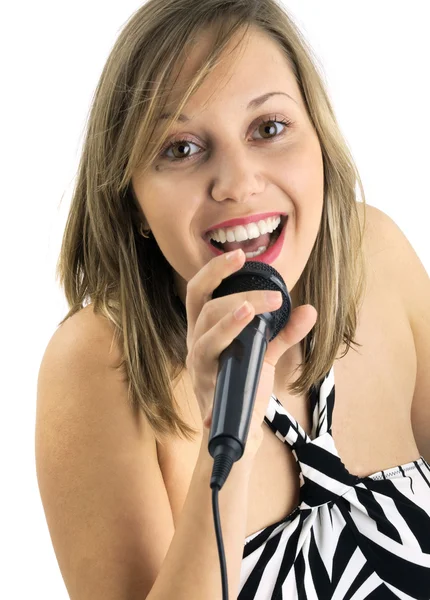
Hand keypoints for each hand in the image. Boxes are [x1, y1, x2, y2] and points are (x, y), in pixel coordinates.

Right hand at [185, 248, 316, 454]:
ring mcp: (199, 363)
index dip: (215, 270)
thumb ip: (285, 332)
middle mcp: (197, 341)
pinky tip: (246, 334)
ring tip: (252, 307)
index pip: (201, 291)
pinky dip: (228, 339)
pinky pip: (212, 358)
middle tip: (257, 279)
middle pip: (201, 303)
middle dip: (223, 284)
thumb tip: (310, 310)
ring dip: (229, 316)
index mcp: (206, 329)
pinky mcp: (206, 383)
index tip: (239, 255)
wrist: (238, 429)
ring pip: (205, 330)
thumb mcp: (266, 354)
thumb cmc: (245, 385)